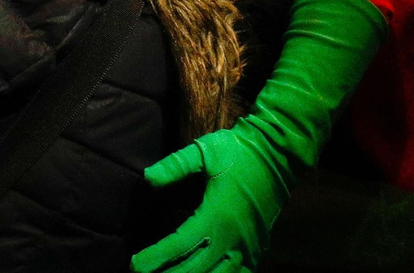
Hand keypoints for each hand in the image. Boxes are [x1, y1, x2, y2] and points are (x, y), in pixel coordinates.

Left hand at [131, 126, 284, 272]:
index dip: (156, 258)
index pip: (180, 244)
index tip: (134, 265)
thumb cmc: (237, 152)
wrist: (278, 155)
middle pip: (195, 268)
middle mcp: (233, 238)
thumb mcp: (203, 152)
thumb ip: (174, 166)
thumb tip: (147, 178)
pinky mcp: (257, 248)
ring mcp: (248, 247)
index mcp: (217, 215)